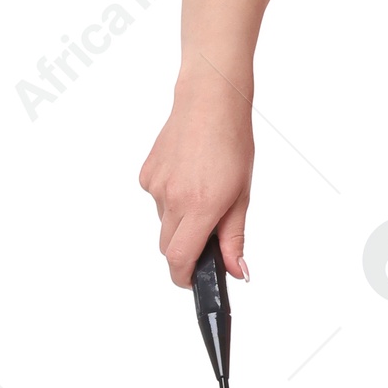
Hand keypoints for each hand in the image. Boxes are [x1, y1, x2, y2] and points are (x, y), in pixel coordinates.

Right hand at [139, 70, 253, 286]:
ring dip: (180, 222)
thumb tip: (237, 271)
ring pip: (164, 223)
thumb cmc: (231, 145)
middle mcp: (173, 199)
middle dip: (185, 251)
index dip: (184, 278)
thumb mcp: (241, 197)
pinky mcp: (146, 174)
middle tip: (207, 236)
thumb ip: (234, 238)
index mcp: (201, 206)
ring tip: (201, 193)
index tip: (191, 282)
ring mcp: (156, 186)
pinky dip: (171, 200)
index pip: (180, 258)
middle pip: (169, 247)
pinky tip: (186, 178)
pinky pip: (157, 201)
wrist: (209, 104)